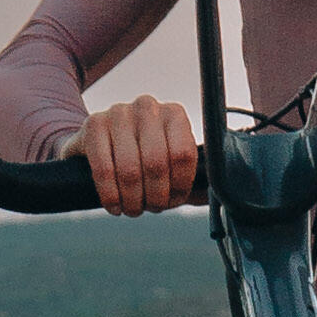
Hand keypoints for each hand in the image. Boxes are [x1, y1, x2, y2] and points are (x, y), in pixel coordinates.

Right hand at [69, 96, 199, 212]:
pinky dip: (110, 195)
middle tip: (151, 208)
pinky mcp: (93, 123)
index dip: (179, 186)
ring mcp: (118, 112)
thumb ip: (197, 178)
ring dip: (133, 200)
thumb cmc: (143, 160)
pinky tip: (114, 206)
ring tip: (133, 209)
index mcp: (174, 115)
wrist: (98, 146)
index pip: (183, 155)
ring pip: (130, 169)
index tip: (173, 200)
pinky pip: (104, 169)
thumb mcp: (172, 165)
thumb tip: (224, 196)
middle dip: (155, 196)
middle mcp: (147, 107)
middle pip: (157, 163)